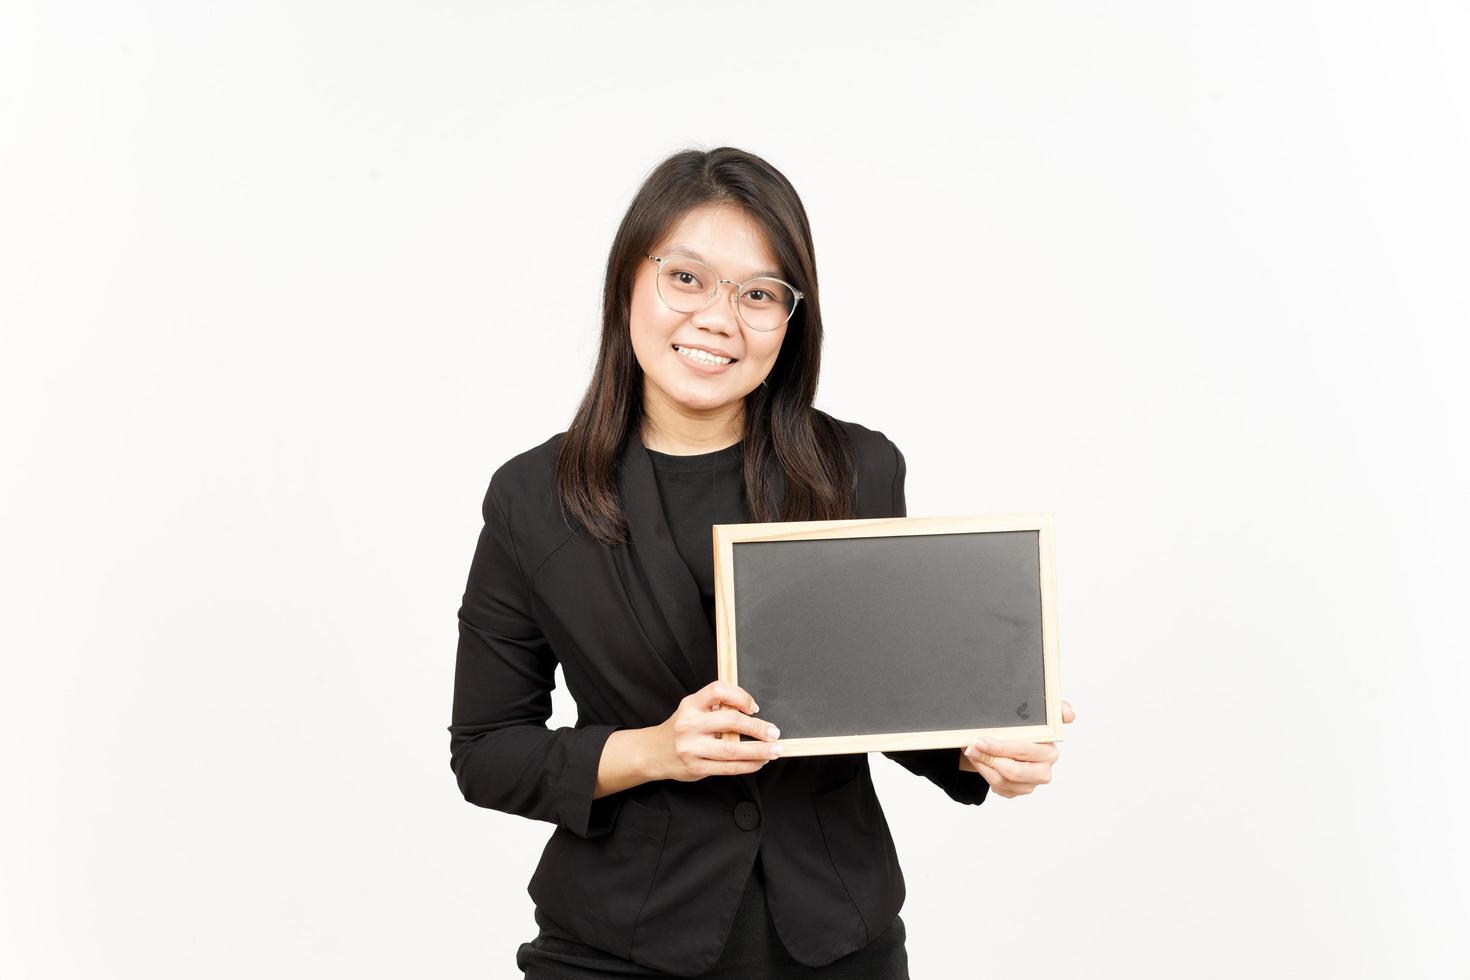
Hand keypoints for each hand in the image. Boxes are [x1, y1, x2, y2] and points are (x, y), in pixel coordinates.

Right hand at [646, 681, 782, 782]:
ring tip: (774, 749)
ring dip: (759, 750)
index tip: (754, 707)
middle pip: (730, 721)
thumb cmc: (681, 728)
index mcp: (690, 705)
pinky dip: (748, 765)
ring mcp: (692, 748)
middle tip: (774, 732)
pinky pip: (728, 768)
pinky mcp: (696, 767)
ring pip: (732, 749)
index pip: (717, 690)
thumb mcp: (692, 709)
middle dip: (757, 727)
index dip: (740, 696)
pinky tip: (759, 762)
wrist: (653, 752)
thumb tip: (751, 713)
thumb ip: (715, 708)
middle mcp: (689, 724)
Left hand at [961, 698, 1074, 798]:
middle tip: (971, 746)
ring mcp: (1031, 784)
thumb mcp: (1038, 715)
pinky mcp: (1019, 791)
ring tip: (971, 751)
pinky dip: (985, 773)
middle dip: (988, 757)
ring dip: (983, 765)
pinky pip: (999, 787)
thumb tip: (1070, 714)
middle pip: (1013, 770)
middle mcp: (1044, 770)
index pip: (1023, 751)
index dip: (1000, 747)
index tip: (980, 740)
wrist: (1016, 742)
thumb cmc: (1027, 729)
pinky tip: (980, 761)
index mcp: (1050, 751)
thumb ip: (1056, 709)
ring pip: (1003, 780)